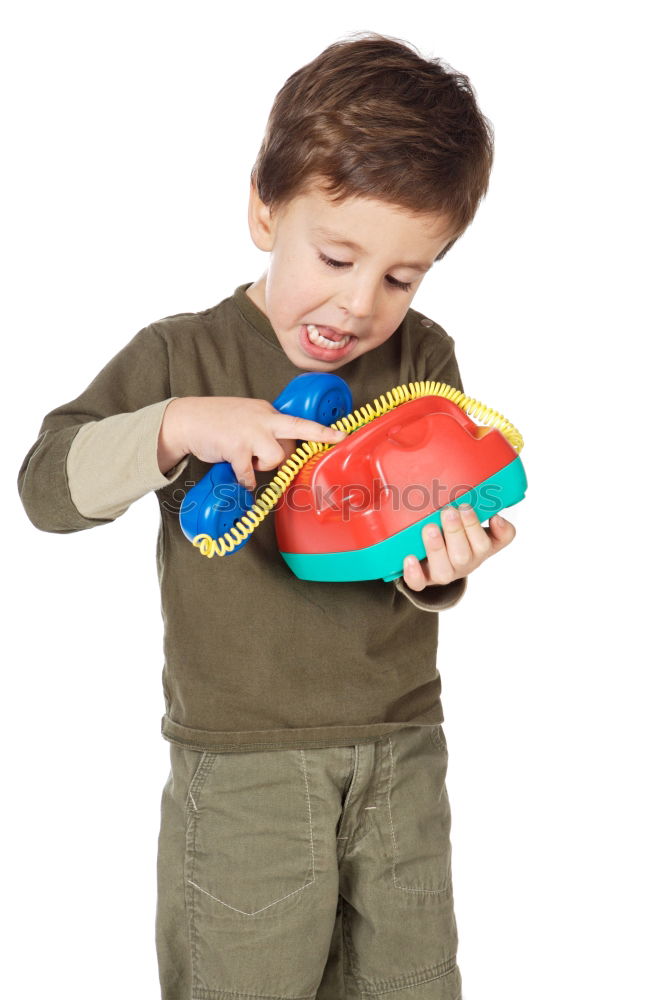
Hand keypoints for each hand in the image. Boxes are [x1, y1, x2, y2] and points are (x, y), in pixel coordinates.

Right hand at [158, 396, 345, 487]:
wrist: (187, 418)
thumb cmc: (216, 420)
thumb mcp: (247, 416)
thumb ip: (266, 429)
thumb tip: (280, 454)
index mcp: (267, 411)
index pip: (298, 423)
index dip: (321, 431)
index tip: (341, 436)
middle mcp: (263, 418)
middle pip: (296, 433)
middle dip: (303, 444)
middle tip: (307, 447)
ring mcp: (250, 432)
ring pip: (275, 458)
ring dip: (262, 466)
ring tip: (247, 461)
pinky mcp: (235, 446)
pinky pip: (249, 473)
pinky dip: (243, 479)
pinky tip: (236, 473)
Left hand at [401, 503, 515, 590]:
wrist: (436, 561)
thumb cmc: (457, 535)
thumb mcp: (472, 521)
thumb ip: (483, 510)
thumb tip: (496, 516)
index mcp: (480, 547)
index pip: (494, 542)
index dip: (492, 530)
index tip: (478, 510)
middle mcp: (465, 563)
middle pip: (464, 556)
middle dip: (456, 532)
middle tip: (448, 512)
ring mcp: (445, 573)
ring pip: (443, 571)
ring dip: (436, 548)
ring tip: (430, 528)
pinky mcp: (424, 580)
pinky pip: (419, 584)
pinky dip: (414, 573)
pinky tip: (409, 558)